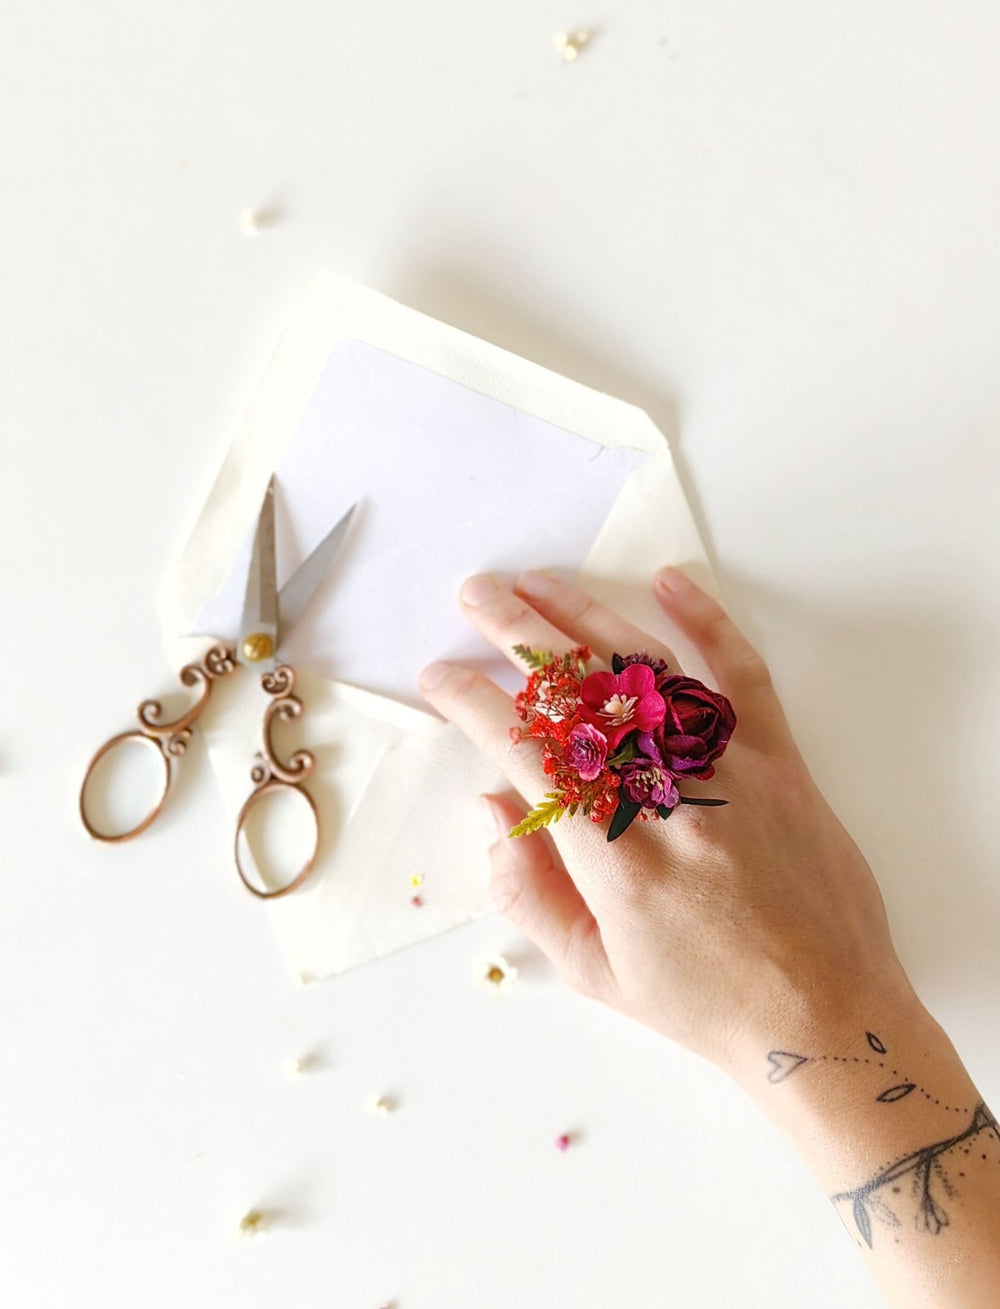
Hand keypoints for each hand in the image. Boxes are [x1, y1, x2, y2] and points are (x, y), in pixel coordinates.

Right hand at [419, 566, 916, 1082]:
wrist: (826, 1016)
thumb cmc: (704, 1003)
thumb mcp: (593, 970)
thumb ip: (528, 889)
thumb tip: (493, 807)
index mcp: (611, 853)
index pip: (526, 749)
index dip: (472, 702)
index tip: (440, 675)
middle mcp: (664, 795)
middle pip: (579, 690)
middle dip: (517, 633)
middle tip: (476, 594)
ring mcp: (728, 768)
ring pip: (646, 669)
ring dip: (586, 615)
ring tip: (538, 582)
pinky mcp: (782, 759)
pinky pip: (741, 675)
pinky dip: (707, 622)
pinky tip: (668, 583)